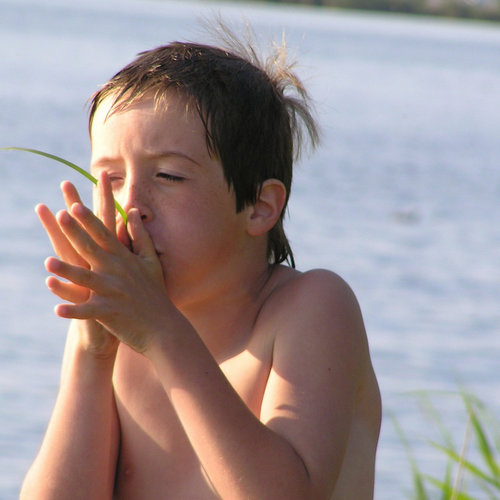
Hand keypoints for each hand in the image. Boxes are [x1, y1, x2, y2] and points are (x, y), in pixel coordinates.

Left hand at [43, 193, 169, 353]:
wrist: (162, 326)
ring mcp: (112, 292)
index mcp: (123, 259)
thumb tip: (133, 210)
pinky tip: (57, 310)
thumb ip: (140, 235)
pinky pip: (87, 312)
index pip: (104, 235)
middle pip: (92, 249)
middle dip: (76, 233)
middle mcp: (117, 272)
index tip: (76, 206)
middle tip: (61, 216)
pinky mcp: (109, 313)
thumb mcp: (151, 261)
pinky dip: (73, 312)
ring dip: (67, 271)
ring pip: (86, 279)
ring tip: (47, 262)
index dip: (90, 220)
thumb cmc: (155, 292)